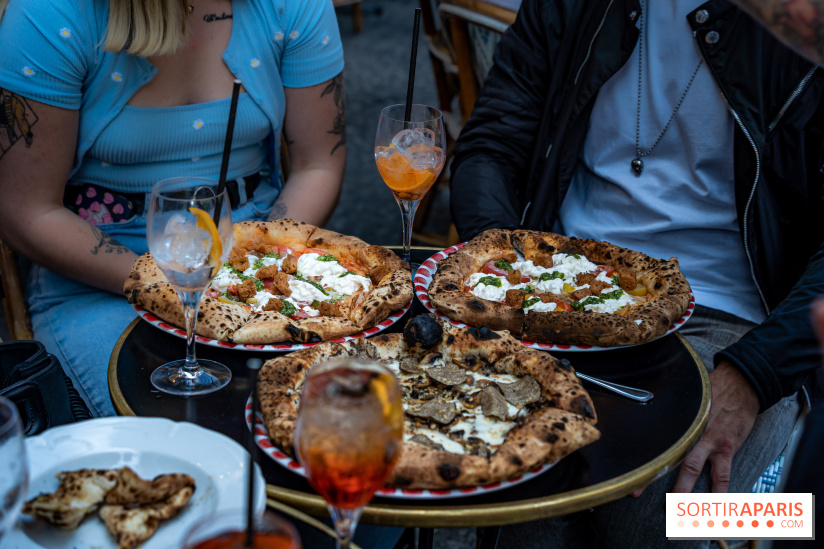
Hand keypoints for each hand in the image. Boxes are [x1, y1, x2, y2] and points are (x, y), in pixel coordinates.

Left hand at [629, 361, 759, 497]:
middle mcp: (689, 432)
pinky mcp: (726, 447)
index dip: (638, 453)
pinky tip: (715, 506)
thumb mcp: (686, 398)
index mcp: (677, 420)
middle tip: (635, 492)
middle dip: (650, 476)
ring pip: (691, 468)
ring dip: (683, 489)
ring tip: (674, 508)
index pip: (652, 439)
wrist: (741, 383)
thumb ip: (672, 410)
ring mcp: (708, 441)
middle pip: (665, 456)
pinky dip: (719, 491)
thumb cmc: (712, 389)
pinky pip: (722, 474)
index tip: (625, 465)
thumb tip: (652, 414)